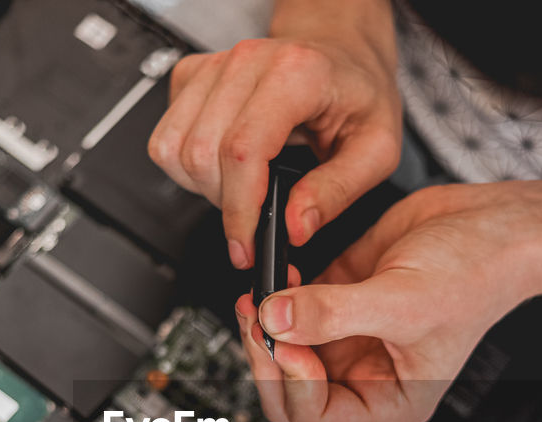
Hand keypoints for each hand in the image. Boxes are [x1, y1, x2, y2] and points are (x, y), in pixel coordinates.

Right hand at [147, 2, 399, 268]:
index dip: (239, 209)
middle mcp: (248, 62)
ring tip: (241, 189)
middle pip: (202, 155)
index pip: (243, 150)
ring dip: (201, 186)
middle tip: (255, 215)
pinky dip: (186, 166)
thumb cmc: (357, 95)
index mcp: (297, 74)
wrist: (341, 55)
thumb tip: (296, 228)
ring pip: (172, 149)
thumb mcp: (376, 150)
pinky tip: (222, 166)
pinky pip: (164, 137)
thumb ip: (337, 192)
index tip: (247, 245)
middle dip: (225, 204)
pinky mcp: (191, 76)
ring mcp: (215, 66)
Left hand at [234, 184, 541, 421]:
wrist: (496, 224)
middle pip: (287, 390)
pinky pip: (290, 308)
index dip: (292, 379)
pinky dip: (276, 291)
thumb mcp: (402, 301)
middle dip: (268, 355)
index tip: (288, 337)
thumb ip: (332, 313)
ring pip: (283, 348)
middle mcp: (366, 374)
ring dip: (266, 322)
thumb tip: (276, 319)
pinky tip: (278, 267)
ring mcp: (349, 336)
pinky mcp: (339, 297)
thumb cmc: (476, 275)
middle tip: (258, 316)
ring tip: (260, 289)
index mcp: (389, 399)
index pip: (314, 413)